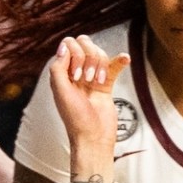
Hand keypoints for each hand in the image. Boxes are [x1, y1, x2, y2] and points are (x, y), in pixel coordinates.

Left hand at [47, 34, 121, 181]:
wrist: (93, 138)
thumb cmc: (75, 119)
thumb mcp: (60, 92)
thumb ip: (58, 67)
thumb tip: (64, 47)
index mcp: (62, 73)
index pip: (68, 45)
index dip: (75, 55)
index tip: (76, 76)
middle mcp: (75, 72)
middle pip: (85, 45)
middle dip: (88, 58)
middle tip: (87, 78)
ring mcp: (91, 77)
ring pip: (99, 54)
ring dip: (101, 65)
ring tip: (98, 82)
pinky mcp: (106, 84)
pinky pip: (114, 65)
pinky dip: (120, 60)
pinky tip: (124, 59)